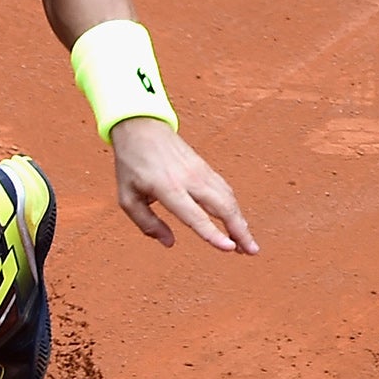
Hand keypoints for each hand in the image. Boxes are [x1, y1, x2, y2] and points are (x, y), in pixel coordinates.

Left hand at [108, 118, 257, 253]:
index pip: (194, 216)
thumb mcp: (127, 197)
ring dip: (240, 221)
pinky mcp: (206, 168)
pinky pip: (225, 190)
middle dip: (240, 230)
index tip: (229, 248)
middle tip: (251, 251)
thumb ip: (146, 223)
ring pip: (228, 199)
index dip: (212, 234)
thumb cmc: (131, 164)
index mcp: (167, 188)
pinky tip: (237, 222)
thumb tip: (169, 243)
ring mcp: (201, 172)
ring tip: (246, 244)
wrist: (141, 127)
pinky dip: (235, 208)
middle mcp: (189, 179)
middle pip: (222, 207)